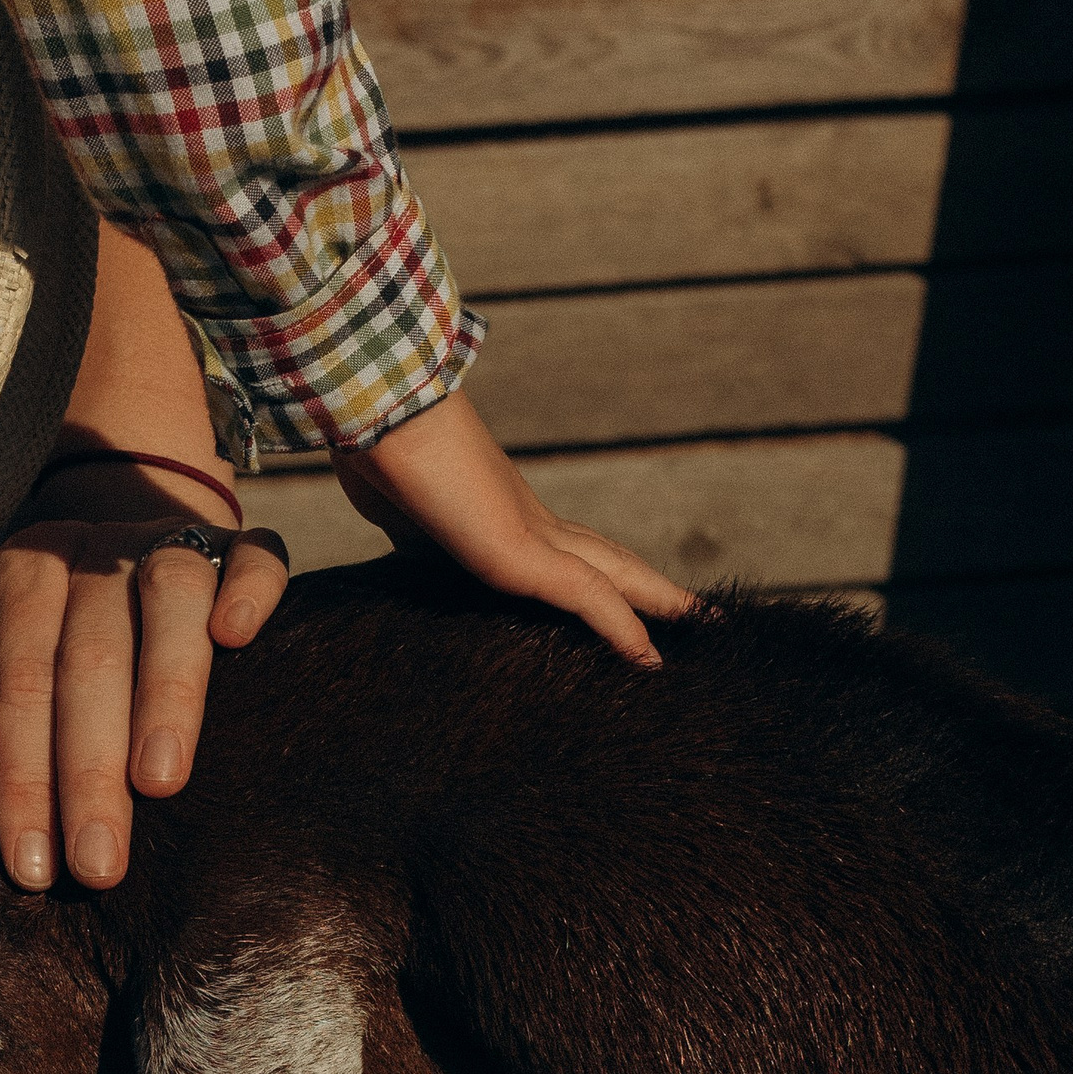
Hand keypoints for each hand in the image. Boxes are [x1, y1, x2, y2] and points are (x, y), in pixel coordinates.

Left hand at [0, 476, 290, 891]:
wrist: (122, 546)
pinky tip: (238, 636)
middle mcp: (95, 551)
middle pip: (90, 657)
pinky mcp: (238, 541)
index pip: (19, 681)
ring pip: (169, 601)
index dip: (24, 776)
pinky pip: (253, 554)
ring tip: (161, 783)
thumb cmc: (47, 635)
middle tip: (100, 863)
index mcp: (24, 574)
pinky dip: (248, 589)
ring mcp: (170, 537)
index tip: (36, 865)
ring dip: (166, 693)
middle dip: (90, 769)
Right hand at [338, 386, 692, 663]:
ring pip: (614, 570)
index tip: (623, 592)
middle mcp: (525, 516)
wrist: (372, 414)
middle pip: (605, 554)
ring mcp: (527, 530)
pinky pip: (587, 598)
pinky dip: (621, 629)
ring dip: (658, 598)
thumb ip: (414, 535)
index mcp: (496, 509)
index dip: (598, 569)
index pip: (564, 546)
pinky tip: (650, 660)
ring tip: (700, 622)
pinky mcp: (518, 551)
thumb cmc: (374, 448)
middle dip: (646, 583)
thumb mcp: (396, 510)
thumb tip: (410, 546)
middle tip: (693, 608)